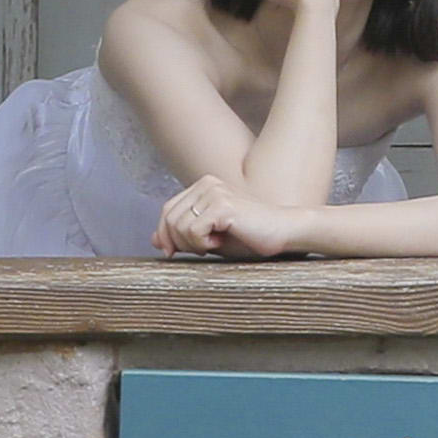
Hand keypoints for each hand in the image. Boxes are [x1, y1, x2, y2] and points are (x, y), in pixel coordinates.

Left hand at [154, 175, 292, 257]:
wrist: (283, 233)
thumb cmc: (250, 237)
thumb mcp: (210, 238)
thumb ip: (183, 235)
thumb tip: (154, 239)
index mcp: (203, 186)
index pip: (168, 210)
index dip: (164, 234)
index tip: (172, 253)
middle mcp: (206, 184)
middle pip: (169, 217)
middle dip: (178, 242)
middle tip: (203, 249)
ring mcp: (214, 192)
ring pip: (179, 226)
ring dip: (193, 244)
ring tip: (215, 244)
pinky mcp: (222, 205)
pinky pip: (193, 230)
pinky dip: (203, 243)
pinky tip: (221, 241)